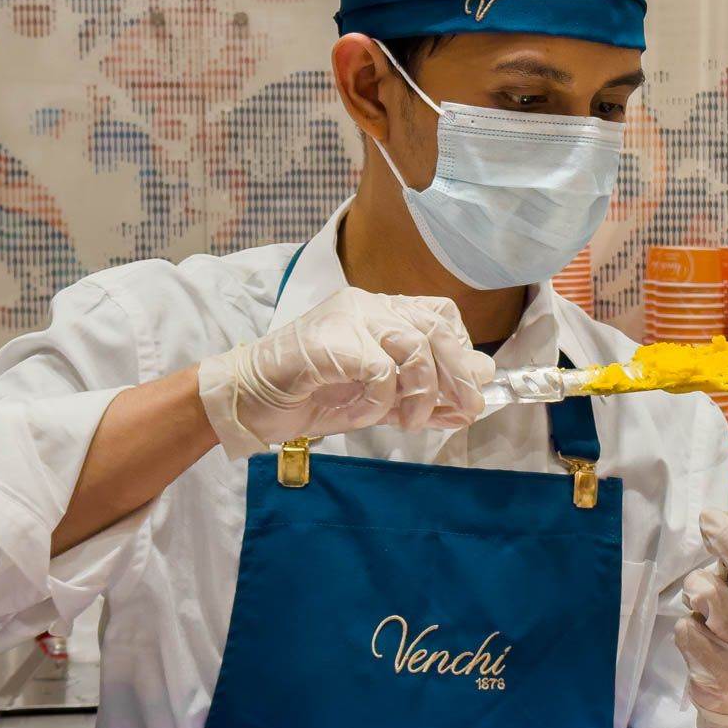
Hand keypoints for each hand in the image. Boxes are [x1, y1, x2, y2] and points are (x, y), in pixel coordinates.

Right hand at [198, 288, 494, 458]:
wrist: (249, 402)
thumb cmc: (311, 397)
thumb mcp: (379, 402)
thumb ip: (424, 397)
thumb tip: (477, 395)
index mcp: (380, 313)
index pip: (441, 315)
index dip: (462, 351)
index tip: (467, 391)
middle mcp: (368, 306)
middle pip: (437, 327)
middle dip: (459, 374)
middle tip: (466, 410)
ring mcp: (349, 317)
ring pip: (415, 345)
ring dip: (422, 392)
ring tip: (409, 422)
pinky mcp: (332, 340)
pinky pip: (381, 369)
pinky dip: (383, 399)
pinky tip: (366, 413)